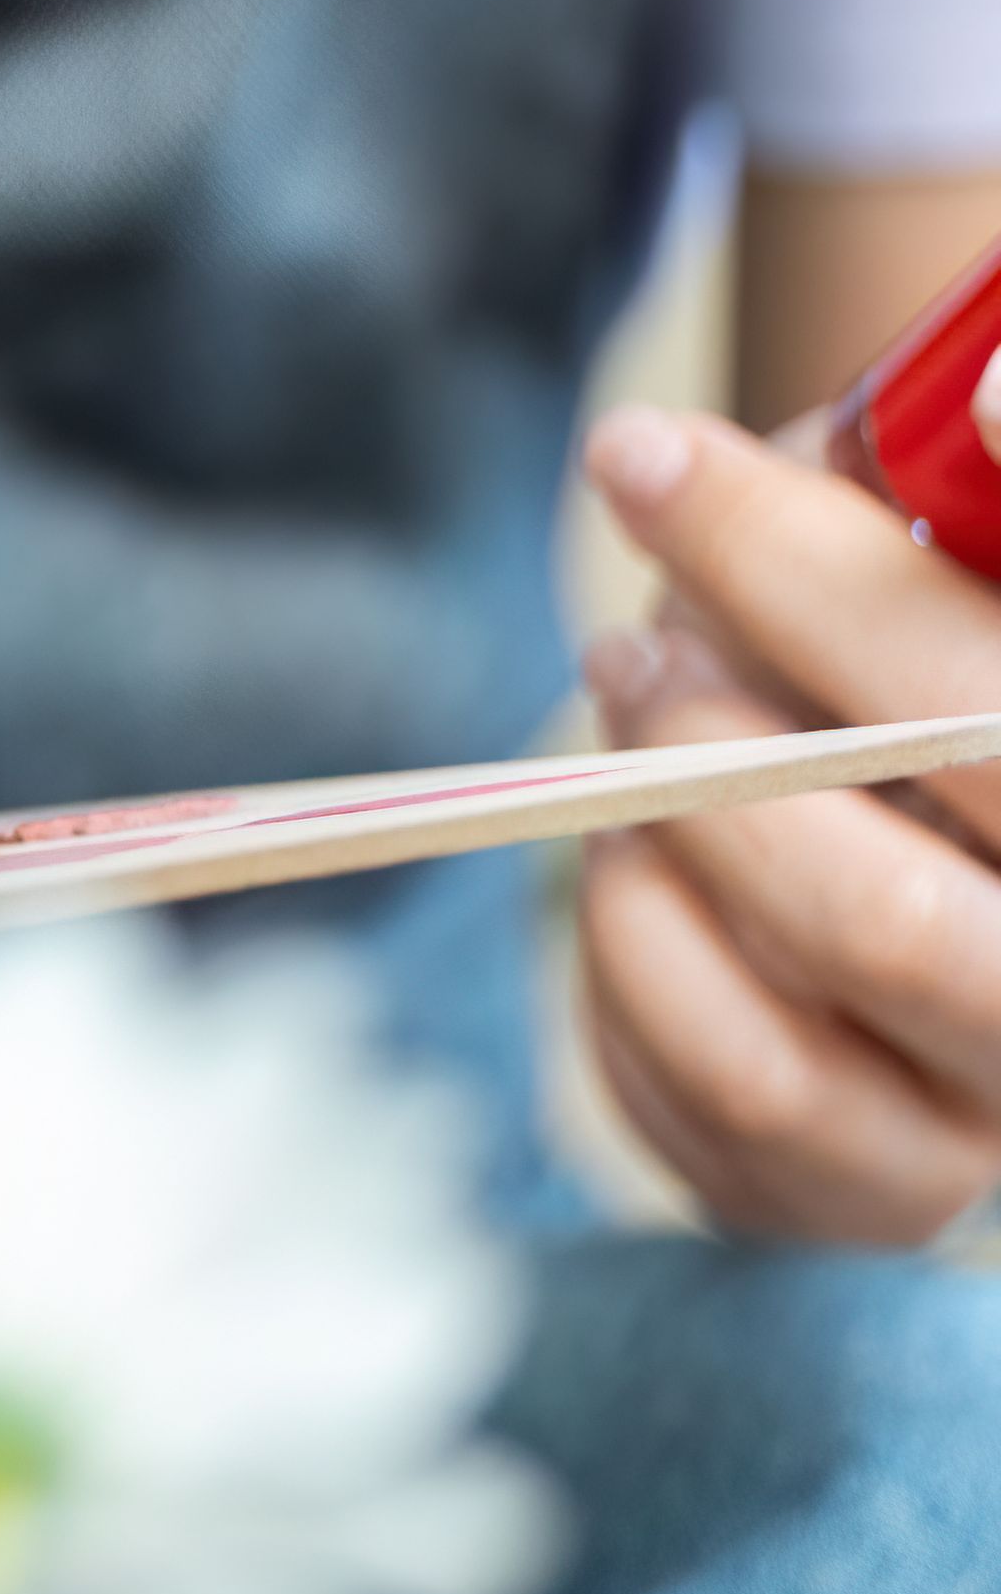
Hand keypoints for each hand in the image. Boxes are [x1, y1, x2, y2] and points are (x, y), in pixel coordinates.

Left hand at [572, 405, 1000, 1243]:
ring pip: (774, 1055)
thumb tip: (992, 400)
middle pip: (880, 929)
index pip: (987, 719)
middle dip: (707, 761)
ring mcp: (994, 1119)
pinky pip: (703, 1104)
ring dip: (649, 865)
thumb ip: (968, 472)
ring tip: (633, 729)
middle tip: (636, 647)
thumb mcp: (959, 535)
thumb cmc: (956, 641)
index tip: (642, 457)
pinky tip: (644, 857)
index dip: (799, 575)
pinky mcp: (881, 1192)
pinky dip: (630, 957)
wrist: (955, 794)